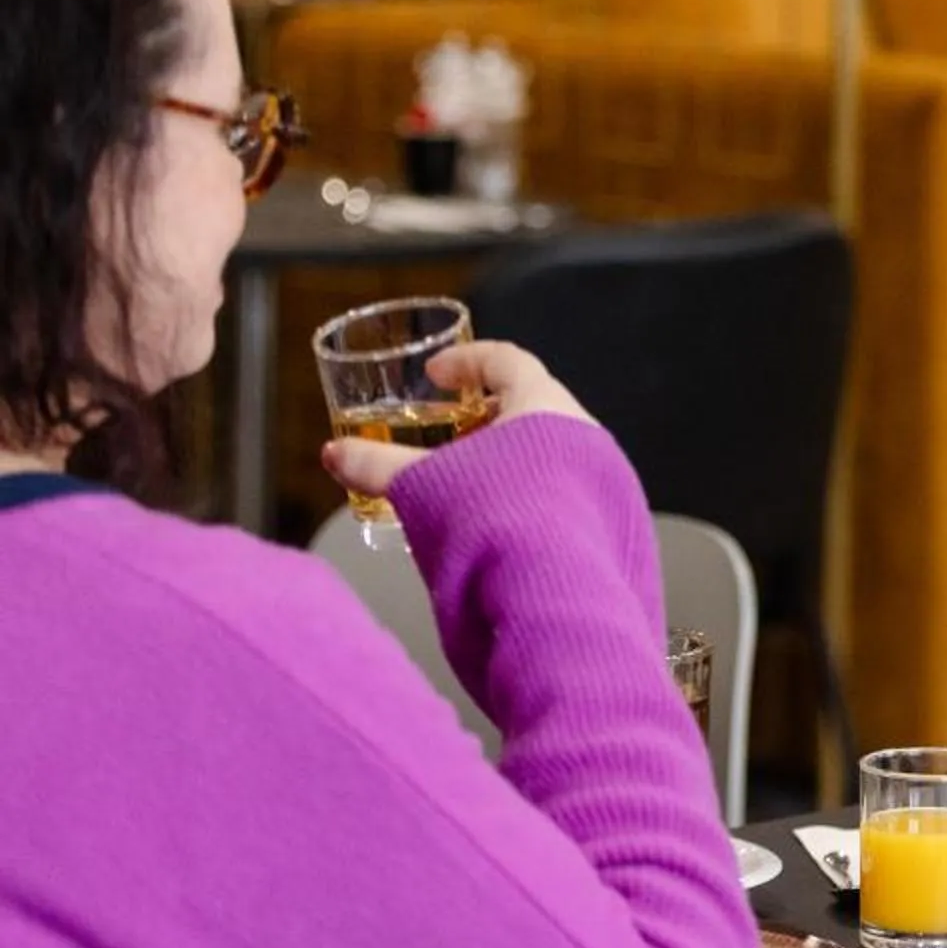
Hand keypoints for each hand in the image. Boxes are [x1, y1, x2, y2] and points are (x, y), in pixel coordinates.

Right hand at [320, 342, 592, 503]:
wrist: (558, 586)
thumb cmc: (494, 518)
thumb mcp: (424, 485)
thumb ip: (377, 466)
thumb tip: (335, 453)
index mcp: (545, 404)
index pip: (508, 361)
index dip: (468, 361)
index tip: (438, 373)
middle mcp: (586, 431)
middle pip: (534, 406)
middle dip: (488, 418)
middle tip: (450, 437)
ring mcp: (606, 475)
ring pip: (553, 451)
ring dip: (509, 461)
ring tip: (468, 485)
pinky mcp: (610, 516)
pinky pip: (568, 490)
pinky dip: (531, 493)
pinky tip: (502, 522)